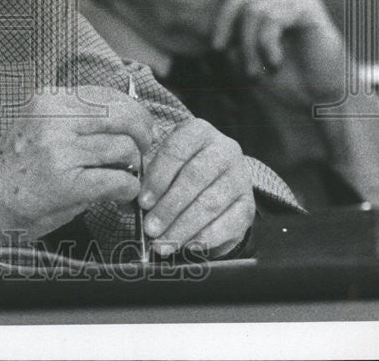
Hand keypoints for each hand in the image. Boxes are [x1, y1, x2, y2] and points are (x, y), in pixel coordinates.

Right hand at [0, 85, 155, 239]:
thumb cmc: (17, 165)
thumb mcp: (43, 125)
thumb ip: (79, 117)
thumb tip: (131, 117)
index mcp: (50, 101)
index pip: (108, 95)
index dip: (134, 111)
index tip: (140, 126)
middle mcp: (55, 120)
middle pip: (123, 116)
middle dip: (143, 133)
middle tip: (143, 149)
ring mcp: (60, 151)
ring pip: (125, 148)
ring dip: (134, 165)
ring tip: (124, 175)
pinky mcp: (68, 184)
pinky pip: (119, 180)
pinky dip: (128, 189)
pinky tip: (119, 194)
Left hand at [138, 118, 254, 257]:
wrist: (216, 184)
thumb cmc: (178, 173)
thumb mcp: (162, 167)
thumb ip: (146, 180)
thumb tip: (131, 202)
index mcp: (198, 132)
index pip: (176, 151)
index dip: (158, 179)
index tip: (143, 203)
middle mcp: (224, 150)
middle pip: (195, 178)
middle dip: (169, 207)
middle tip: (150, 229)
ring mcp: (240, 177)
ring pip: (210, 204)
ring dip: (183, 228)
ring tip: (162, 243)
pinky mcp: (248, 205)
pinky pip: (228, 224)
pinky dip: (205, 238)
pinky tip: (187, 246)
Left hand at [210, 0, 343, 100]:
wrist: (319, 98)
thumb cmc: (284, 79)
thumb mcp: (247, 58)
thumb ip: (232, 37)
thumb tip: (210, 22)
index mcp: (267, 7)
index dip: (222, 19)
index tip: (217, 48)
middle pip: (243, 0)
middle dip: (235, 34)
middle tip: (238, 63)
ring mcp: (296, 0)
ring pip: (255, 12)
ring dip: (251, 47)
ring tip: (258, 72)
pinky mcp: (309, 9)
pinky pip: (274, 18)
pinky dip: (267, 43)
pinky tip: (275, 61)